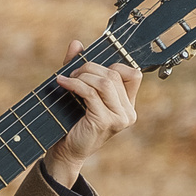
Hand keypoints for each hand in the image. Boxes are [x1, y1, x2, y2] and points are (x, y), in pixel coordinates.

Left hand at [43, 46, 141, 188]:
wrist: (64, 151)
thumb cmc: (72, 121)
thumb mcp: (78, 91)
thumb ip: (79, 68)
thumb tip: (76, 44)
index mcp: (127, 105)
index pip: (133, 74)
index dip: (112, 65)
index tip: (90, 69)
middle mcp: (128, 112)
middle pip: (114, 74)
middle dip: (90, 68)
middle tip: (72, 73)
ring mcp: (119, 118)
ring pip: (105, 82)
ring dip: (82, 75)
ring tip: (67, 79)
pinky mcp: (105, 121)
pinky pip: (91, 93)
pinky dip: (75, 84)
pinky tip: (62, 83)